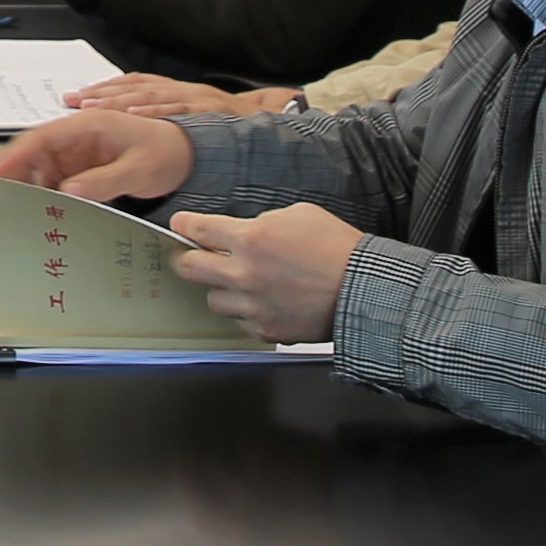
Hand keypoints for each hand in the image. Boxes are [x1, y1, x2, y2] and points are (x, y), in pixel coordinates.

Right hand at [0, 106, 193, 201]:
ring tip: (23, 212)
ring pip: (43, 170)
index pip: (42, 137)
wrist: (186, 157)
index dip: (16, 153)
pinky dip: (49, 197)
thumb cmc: (166, 152)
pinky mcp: (84, 170)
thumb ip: (104, 181)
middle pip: (35, 154)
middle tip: (1, 198)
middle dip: (17, 174)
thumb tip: (69, 190)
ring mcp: (79, 155)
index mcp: (89, 126)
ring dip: (33, 189)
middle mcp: (78, 138)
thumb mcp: (138, 169)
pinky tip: (47, 213)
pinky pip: (58, 183)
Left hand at [72, 71, 273, 114]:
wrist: (270, 122)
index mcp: (177, 90)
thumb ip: (166, 118)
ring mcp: (196, 98)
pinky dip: (155, 112)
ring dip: (119, 101)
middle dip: (101, 94)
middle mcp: (183, 89)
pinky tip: (134, 116)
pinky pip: (179, 110)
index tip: (76, 97)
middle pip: (135, 87)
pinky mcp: (209, 111)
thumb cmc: (228, 123)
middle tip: (74, 101)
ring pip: (151, 95)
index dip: (103, 89)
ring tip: (92, 106)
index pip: (133, 84)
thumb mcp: (193, 117)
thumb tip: (129, 127)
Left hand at [160, 200, 362, 340]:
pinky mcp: (266, 330)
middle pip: (190, 268)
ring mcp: (253, 306)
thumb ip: (263, 222)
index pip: (198, 229)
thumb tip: (243, 231)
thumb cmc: (338, 248)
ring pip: (212, 300)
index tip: (181, 226)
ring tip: (236, 284)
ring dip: (220, 289)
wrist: (365, 289)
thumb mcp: (299, 214)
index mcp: (252, 238)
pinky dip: (246, 313)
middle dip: (186, 259)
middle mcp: (245, 274)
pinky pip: (241, 322)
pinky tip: (262, 303)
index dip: (185, 225)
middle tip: (190, 257)